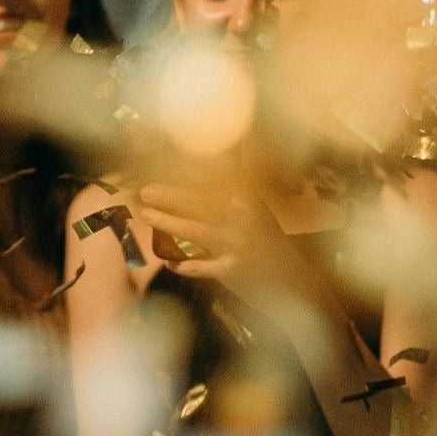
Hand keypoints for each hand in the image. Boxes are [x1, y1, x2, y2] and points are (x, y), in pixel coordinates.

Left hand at [136, 183, 294, 304]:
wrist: (292, 280)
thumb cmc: (268, 240)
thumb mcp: (256, 208)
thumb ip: (235, 186)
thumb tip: (222, 155)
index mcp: (247, 198)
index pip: (210, 180)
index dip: (184, 175)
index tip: (160, 168)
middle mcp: (241, 217)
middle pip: (198, 202)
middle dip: (168, 195)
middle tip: (144, 191)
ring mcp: (235, 245)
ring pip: (193, 231)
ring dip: (167, 222)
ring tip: (146, 215)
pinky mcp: (230, 270)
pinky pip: (197, 266)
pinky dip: (181, 264)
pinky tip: (167, 260)